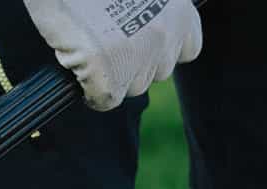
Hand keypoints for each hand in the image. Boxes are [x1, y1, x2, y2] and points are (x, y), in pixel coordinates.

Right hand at [18, 0, 202, 110]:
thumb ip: (152, 11)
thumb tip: (143, 39)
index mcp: (179, 10)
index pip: (187, 50)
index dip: (160, 51)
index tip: (140, 44)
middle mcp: (167, 34)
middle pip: (156, 74)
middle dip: (133, 64)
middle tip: (107, 42)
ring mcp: (140, 55)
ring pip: (132, 87)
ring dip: (112, 76)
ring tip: (92, 48)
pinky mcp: (110, 71)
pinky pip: (105, 99)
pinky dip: (91, 90)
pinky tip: (79, 66)